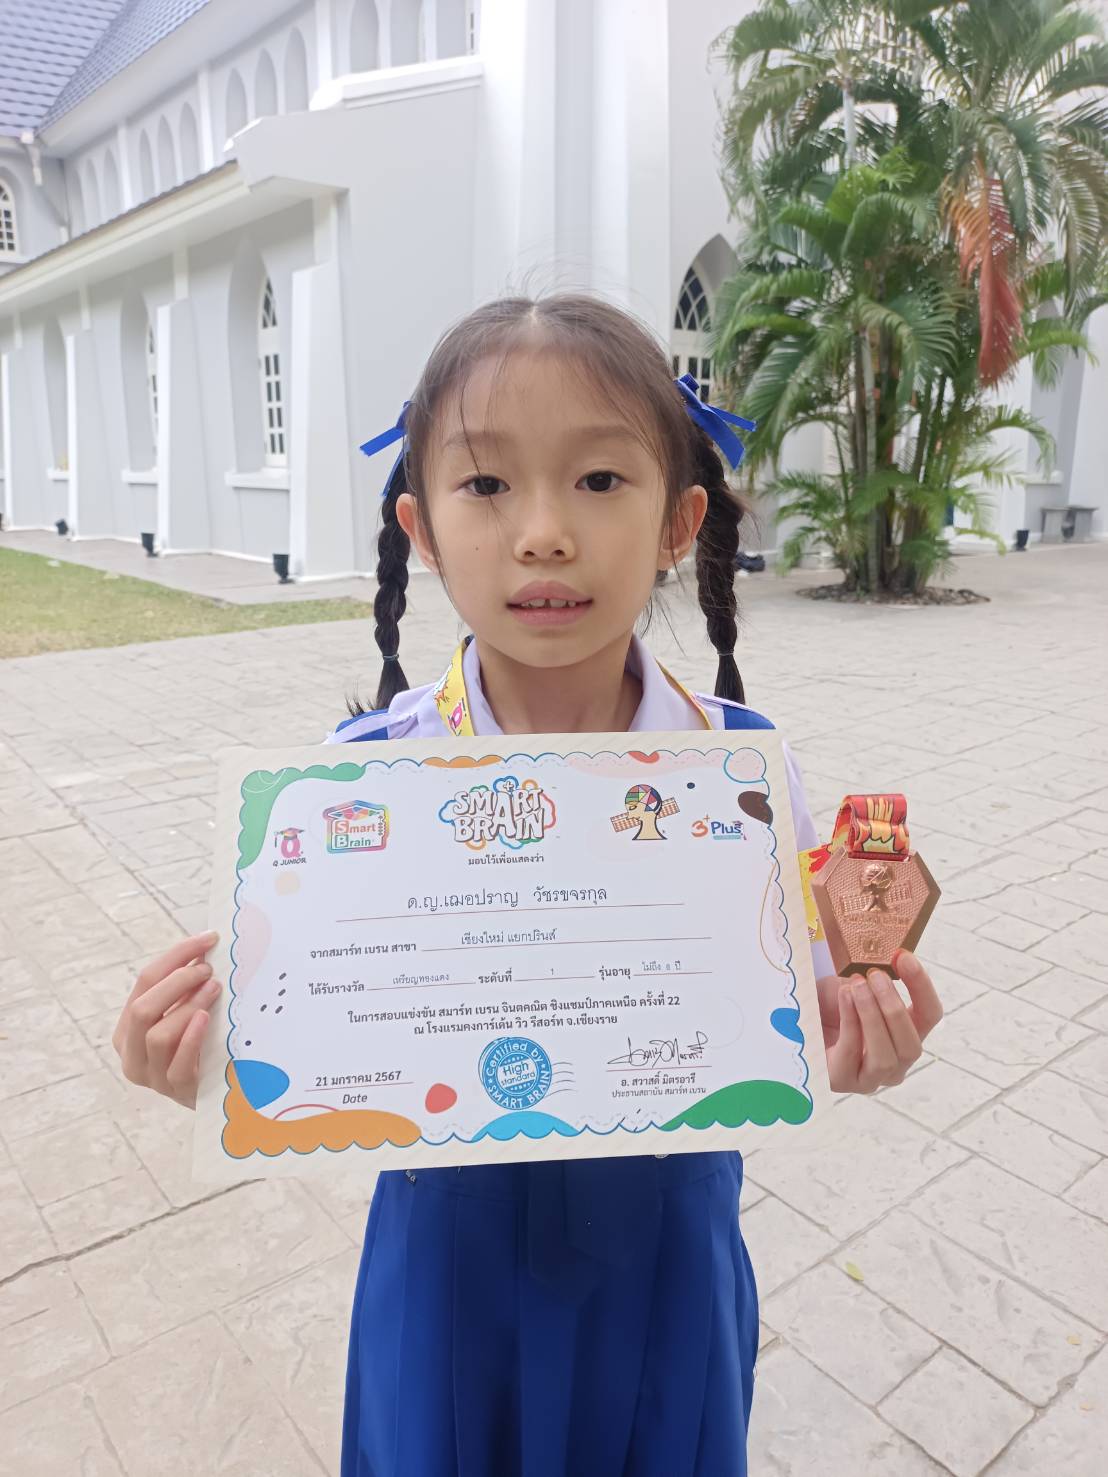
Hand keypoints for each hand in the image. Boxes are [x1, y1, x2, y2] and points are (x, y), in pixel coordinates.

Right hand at [112, 931, 221, 1108]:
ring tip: (214, 989)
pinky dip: (191, 1038)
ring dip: (187, 1006)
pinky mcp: (175, 1092)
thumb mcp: (185, 1014)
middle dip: (177, 982)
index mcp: (128, 1028)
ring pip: (157, 1036)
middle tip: (208, 969)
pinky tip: (206, 1019)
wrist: (215, 1092)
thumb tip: (204, 948)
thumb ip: (186, 988)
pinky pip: (178, 1065)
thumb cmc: (200, 1045)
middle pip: (143, 1009)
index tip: (207, 939)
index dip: (176, 956)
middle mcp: (131, 1052)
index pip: (144, 982)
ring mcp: (151, 1076)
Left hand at [818, 949, 942, 1094]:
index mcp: (907, 1034)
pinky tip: (844, 996)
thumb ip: (874, 971)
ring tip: (856, 986)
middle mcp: (896, 1061)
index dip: (921, 985)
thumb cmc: (828, 1002)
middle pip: (912, 1044)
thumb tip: (881, 939)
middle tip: (876, 975)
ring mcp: (871, 1078)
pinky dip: (851, 1022)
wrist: (792, 1020)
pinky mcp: (843, 1081)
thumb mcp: (855, 981)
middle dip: (894, 1007)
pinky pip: (853, 1054)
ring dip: (873, 1016)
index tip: (903, 956)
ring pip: (887, 1056)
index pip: (930, 1015)